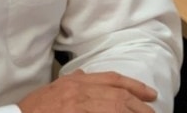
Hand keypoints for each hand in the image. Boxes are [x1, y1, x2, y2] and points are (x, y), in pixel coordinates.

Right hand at [18, 70, 157, 112]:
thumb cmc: (34, 109)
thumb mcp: (54, 88)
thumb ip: (72, 82)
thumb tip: (86, 76)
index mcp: (75, 82)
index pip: (111, 80)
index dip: (134, 86)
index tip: (150, 94)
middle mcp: (78, 92)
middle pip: (117, 96)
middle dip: (138, 105)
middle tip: (152, 112)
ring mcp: (77, 107)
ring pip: (114, 109)